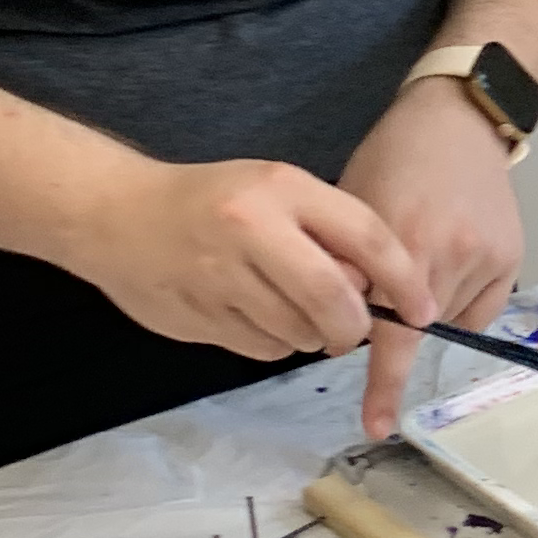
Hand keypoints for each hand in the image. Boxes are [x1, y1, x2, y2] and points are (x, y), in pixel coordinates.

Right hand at [70, 159, 434, 368]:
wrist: (114, 215)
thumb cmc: (210, 200)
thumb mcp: (274, 190)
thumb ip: (327, 230)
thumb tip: (382, 287)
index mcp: (280, 189)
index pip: (366, 237)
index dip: (404, 281)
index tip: (423, 311)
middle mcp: (252, 230)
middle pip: (334, 300)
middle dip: (357, 328)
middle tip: (356, 331)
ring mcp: (221, 278)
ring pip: (299, 332)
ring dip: (312, 335)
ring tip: (290, 308)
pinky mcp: (199, 318)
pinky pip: (263, 349)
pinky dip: (274, 343)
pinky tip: (252, 315)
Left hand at [340, 81, 530, 435]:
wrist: (457, 120)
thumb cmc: (391, 158)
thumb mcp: (352, 206)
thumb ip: (350, 266)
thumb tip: (342, 321)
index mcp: (404, 242)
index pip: (392, 332)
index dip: (384, 383)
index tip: (376, 426)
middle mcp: (452, 255)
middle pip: (419, 325)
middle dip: (396, 316)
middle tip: (382, 285)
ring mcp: (487, 257)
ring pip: (449, 318)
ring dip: (429, 303)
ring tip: (426, 251)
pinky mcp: (511, 257)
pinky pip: (479, 308)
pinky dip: (460, 298)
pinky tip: (452, 260)